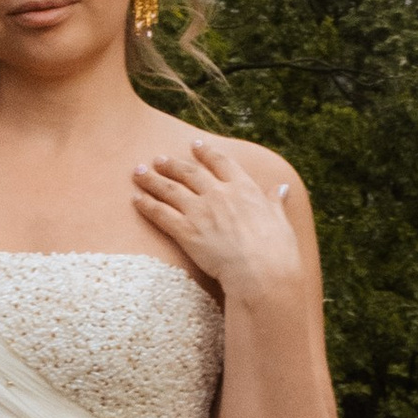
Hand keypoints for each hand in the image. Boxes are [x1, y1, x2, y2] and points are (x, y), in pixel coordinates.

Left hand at [130, 139, 304, 305]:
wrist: (261, 272)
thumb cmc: (277, 250)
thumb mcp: (280, 220)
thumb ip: (275, 202)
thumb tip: (281, 188)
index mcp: (244, 189)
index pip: (221, 163)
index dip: (206, 152)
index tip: (195, 145)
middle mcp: (219, 194)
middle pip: (189, 172)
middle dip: (172, 164)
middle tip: (158, 159)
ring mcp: (200, 211)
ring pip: (170, 189)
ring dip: (153, 179)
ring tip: (139, 172)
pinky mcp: (186, 231)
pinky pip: (161, 214)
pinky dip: (147, 205)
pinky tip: (136, 199)